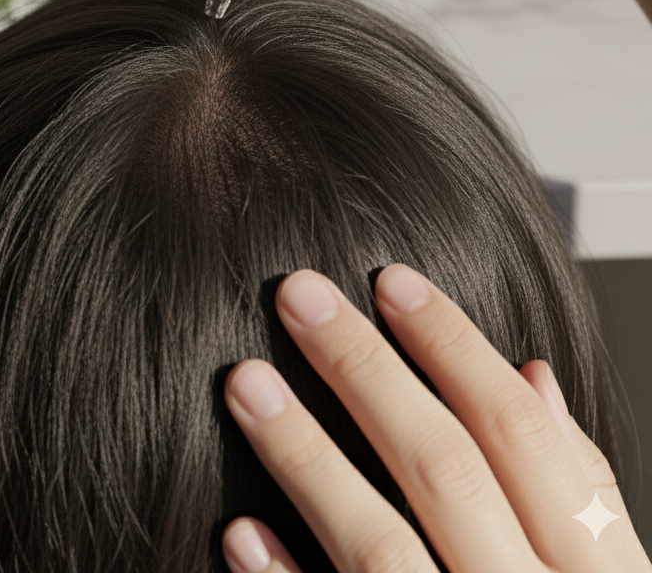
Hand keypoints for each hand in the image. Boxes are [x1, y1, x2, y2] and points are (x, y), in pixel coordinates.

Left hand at [222, 265, 651, 572]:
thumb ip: (582, 499)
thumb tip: (536, 376)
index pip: (527, 439)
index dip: (457, 349)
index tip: (391, 280)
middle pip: (445, 470)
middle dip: (367, 371)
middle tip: (297, 293)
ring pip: (379, 549)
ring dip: (307, 457)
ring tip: (244, 382)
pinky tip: (242, 535)